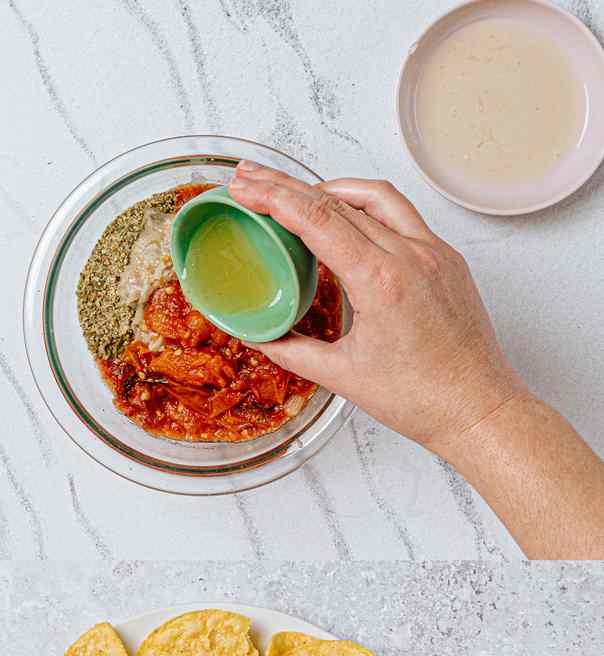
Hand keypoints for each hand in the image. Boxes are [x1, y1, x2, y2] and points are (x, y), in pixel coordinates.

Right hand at [227, 164, 529, 457]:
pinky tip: (345, 217)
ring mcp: (434, 253)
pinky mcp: (446, 260)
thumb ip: (291, 350)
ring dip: (331, 189)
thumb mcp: (341, 376)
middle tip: (252, 180)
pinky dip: (366, 208)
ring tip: (296, 192)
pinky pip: (402, 217)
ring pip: (375, 198)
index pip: (319, 220)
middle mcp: (411, 255)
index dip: (275, 198)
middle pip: (339, 201)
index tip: (246, 188)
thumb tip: (257, 335)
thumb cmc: (421, 398)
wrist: (478, 408)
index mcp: (381, 280)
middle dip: (289, 187)